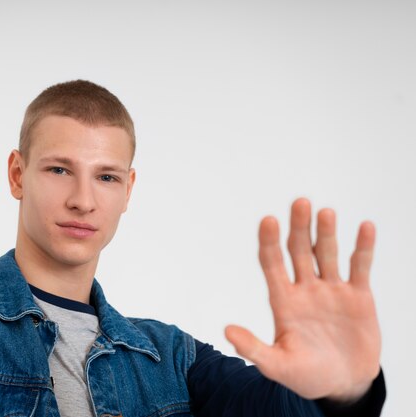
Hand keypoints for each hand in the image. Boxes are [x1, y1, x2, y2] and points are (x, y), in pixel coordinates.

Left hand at [225, 198, 380, 401]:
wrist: (343, 384)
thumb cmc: (306, 375)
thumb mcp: (277, 365)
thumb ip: (253, 348)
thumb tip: (227, 331)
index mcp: (282, 300)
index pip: (272, 263)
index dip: (269, 242)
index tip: (268, 220)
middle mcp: (305, 288)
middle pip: (299, 250)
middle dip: (299, 228)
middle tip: (300, 202)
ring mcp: (331, 290)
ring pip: (327, 254)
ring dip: (326, 233)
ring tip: (325, 212)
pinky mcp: (358, 296)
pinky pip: (359, 267)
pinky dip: (363, 248)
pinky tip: (365, 227)